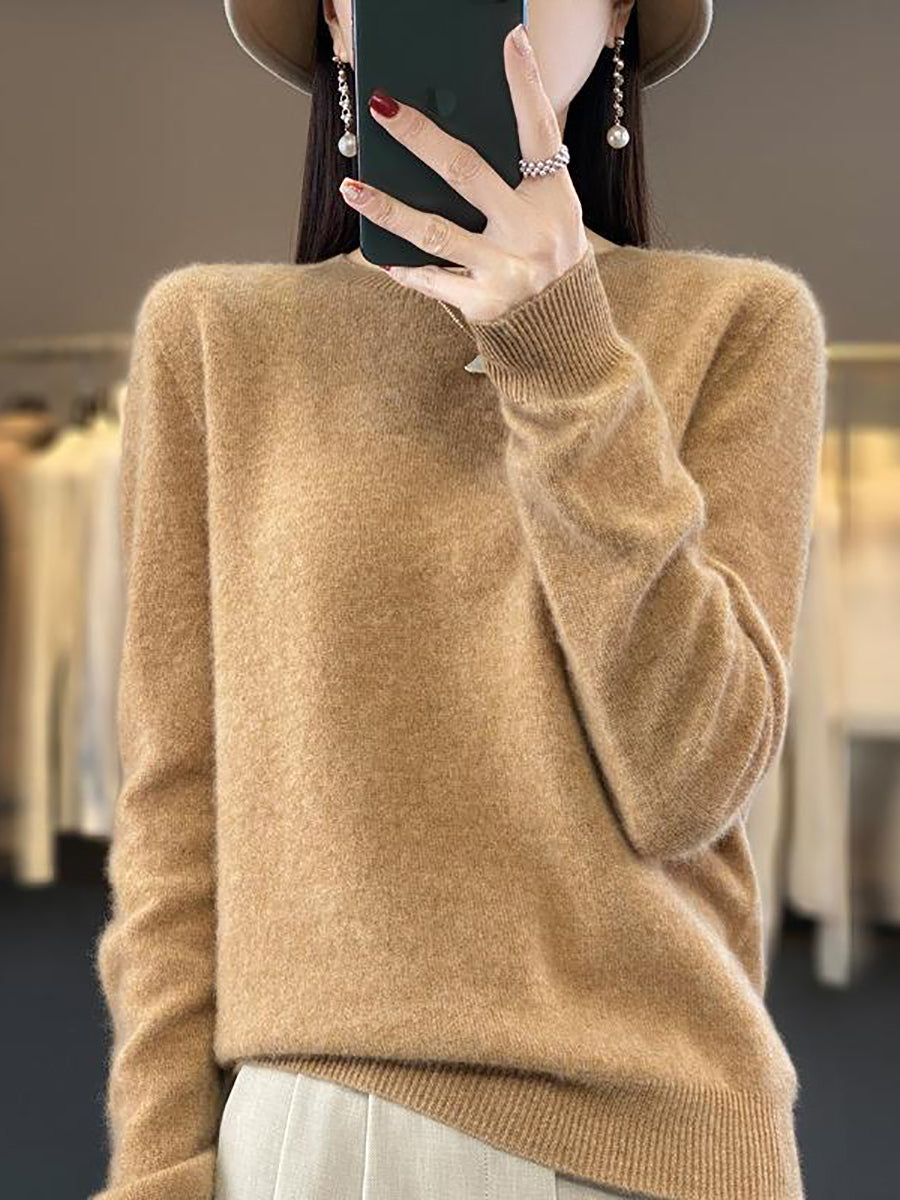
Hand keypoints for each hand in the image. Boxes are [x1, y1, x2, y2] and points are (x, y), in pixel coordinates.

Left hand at [338, 22, 592, 323]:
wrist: (563, 329)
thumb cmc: (545, 252)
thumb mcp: (549, 210)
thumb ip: (515, 175)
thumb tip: (453, 129)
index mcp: (554, 199)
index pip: (538, 132)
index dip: (525, 85)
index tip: (508, 39)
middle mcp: (531, 232)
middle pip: (467, 173)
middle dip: (421, 138)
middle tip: (382, 106)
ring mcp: (506, 270)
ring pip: (435, 233)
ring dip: (388, 209)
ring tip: (353, 188)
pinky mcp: (483, 304)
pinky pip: (433, 282)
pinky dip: (405, 268)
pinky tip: (378, 254)